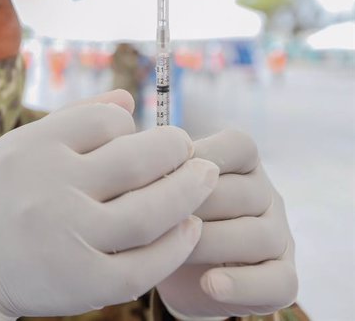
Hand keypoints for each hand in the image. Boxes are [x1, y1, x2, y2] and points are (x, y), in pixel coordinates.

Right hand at [0, 90, 218, 318]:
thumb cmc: (1, 198)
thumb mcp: (21, 147)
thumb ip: (73, 120)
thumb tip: (129, 99)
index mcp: (33, 148)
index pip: (107, 121)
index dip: (132, 126)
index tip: (138, 138)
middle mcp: (49, 188)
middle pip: (137, 161)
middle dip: (176, 150)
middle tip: (193, 151)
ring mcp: (67, 238)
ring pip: (150, 213)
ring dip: (189, 193)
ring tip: (206, 179)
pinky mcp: (83, 282)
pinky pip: (144, 264)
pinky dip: (176, 246)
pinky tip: (189, 228)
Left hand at [157, 129, 297, 318]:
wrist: (168, 265)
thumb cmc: (162, 212)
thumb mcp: (157, 183)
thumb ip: (155, 161)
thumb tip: (134, 132)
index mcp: (241, 164)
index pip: (238, 146)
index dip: (202, 156)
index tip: (163, 171)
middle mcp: (265, 196)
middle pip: (244, 193)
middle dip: (196, 205)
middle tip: (157, 216)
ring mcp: (278, 237)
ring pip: (260, 236)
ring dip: (212, 244)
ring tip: (173, 251)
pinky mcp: (282, 278)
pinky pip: (278, 282)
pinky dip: (244, 285)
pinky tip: (210, 285)